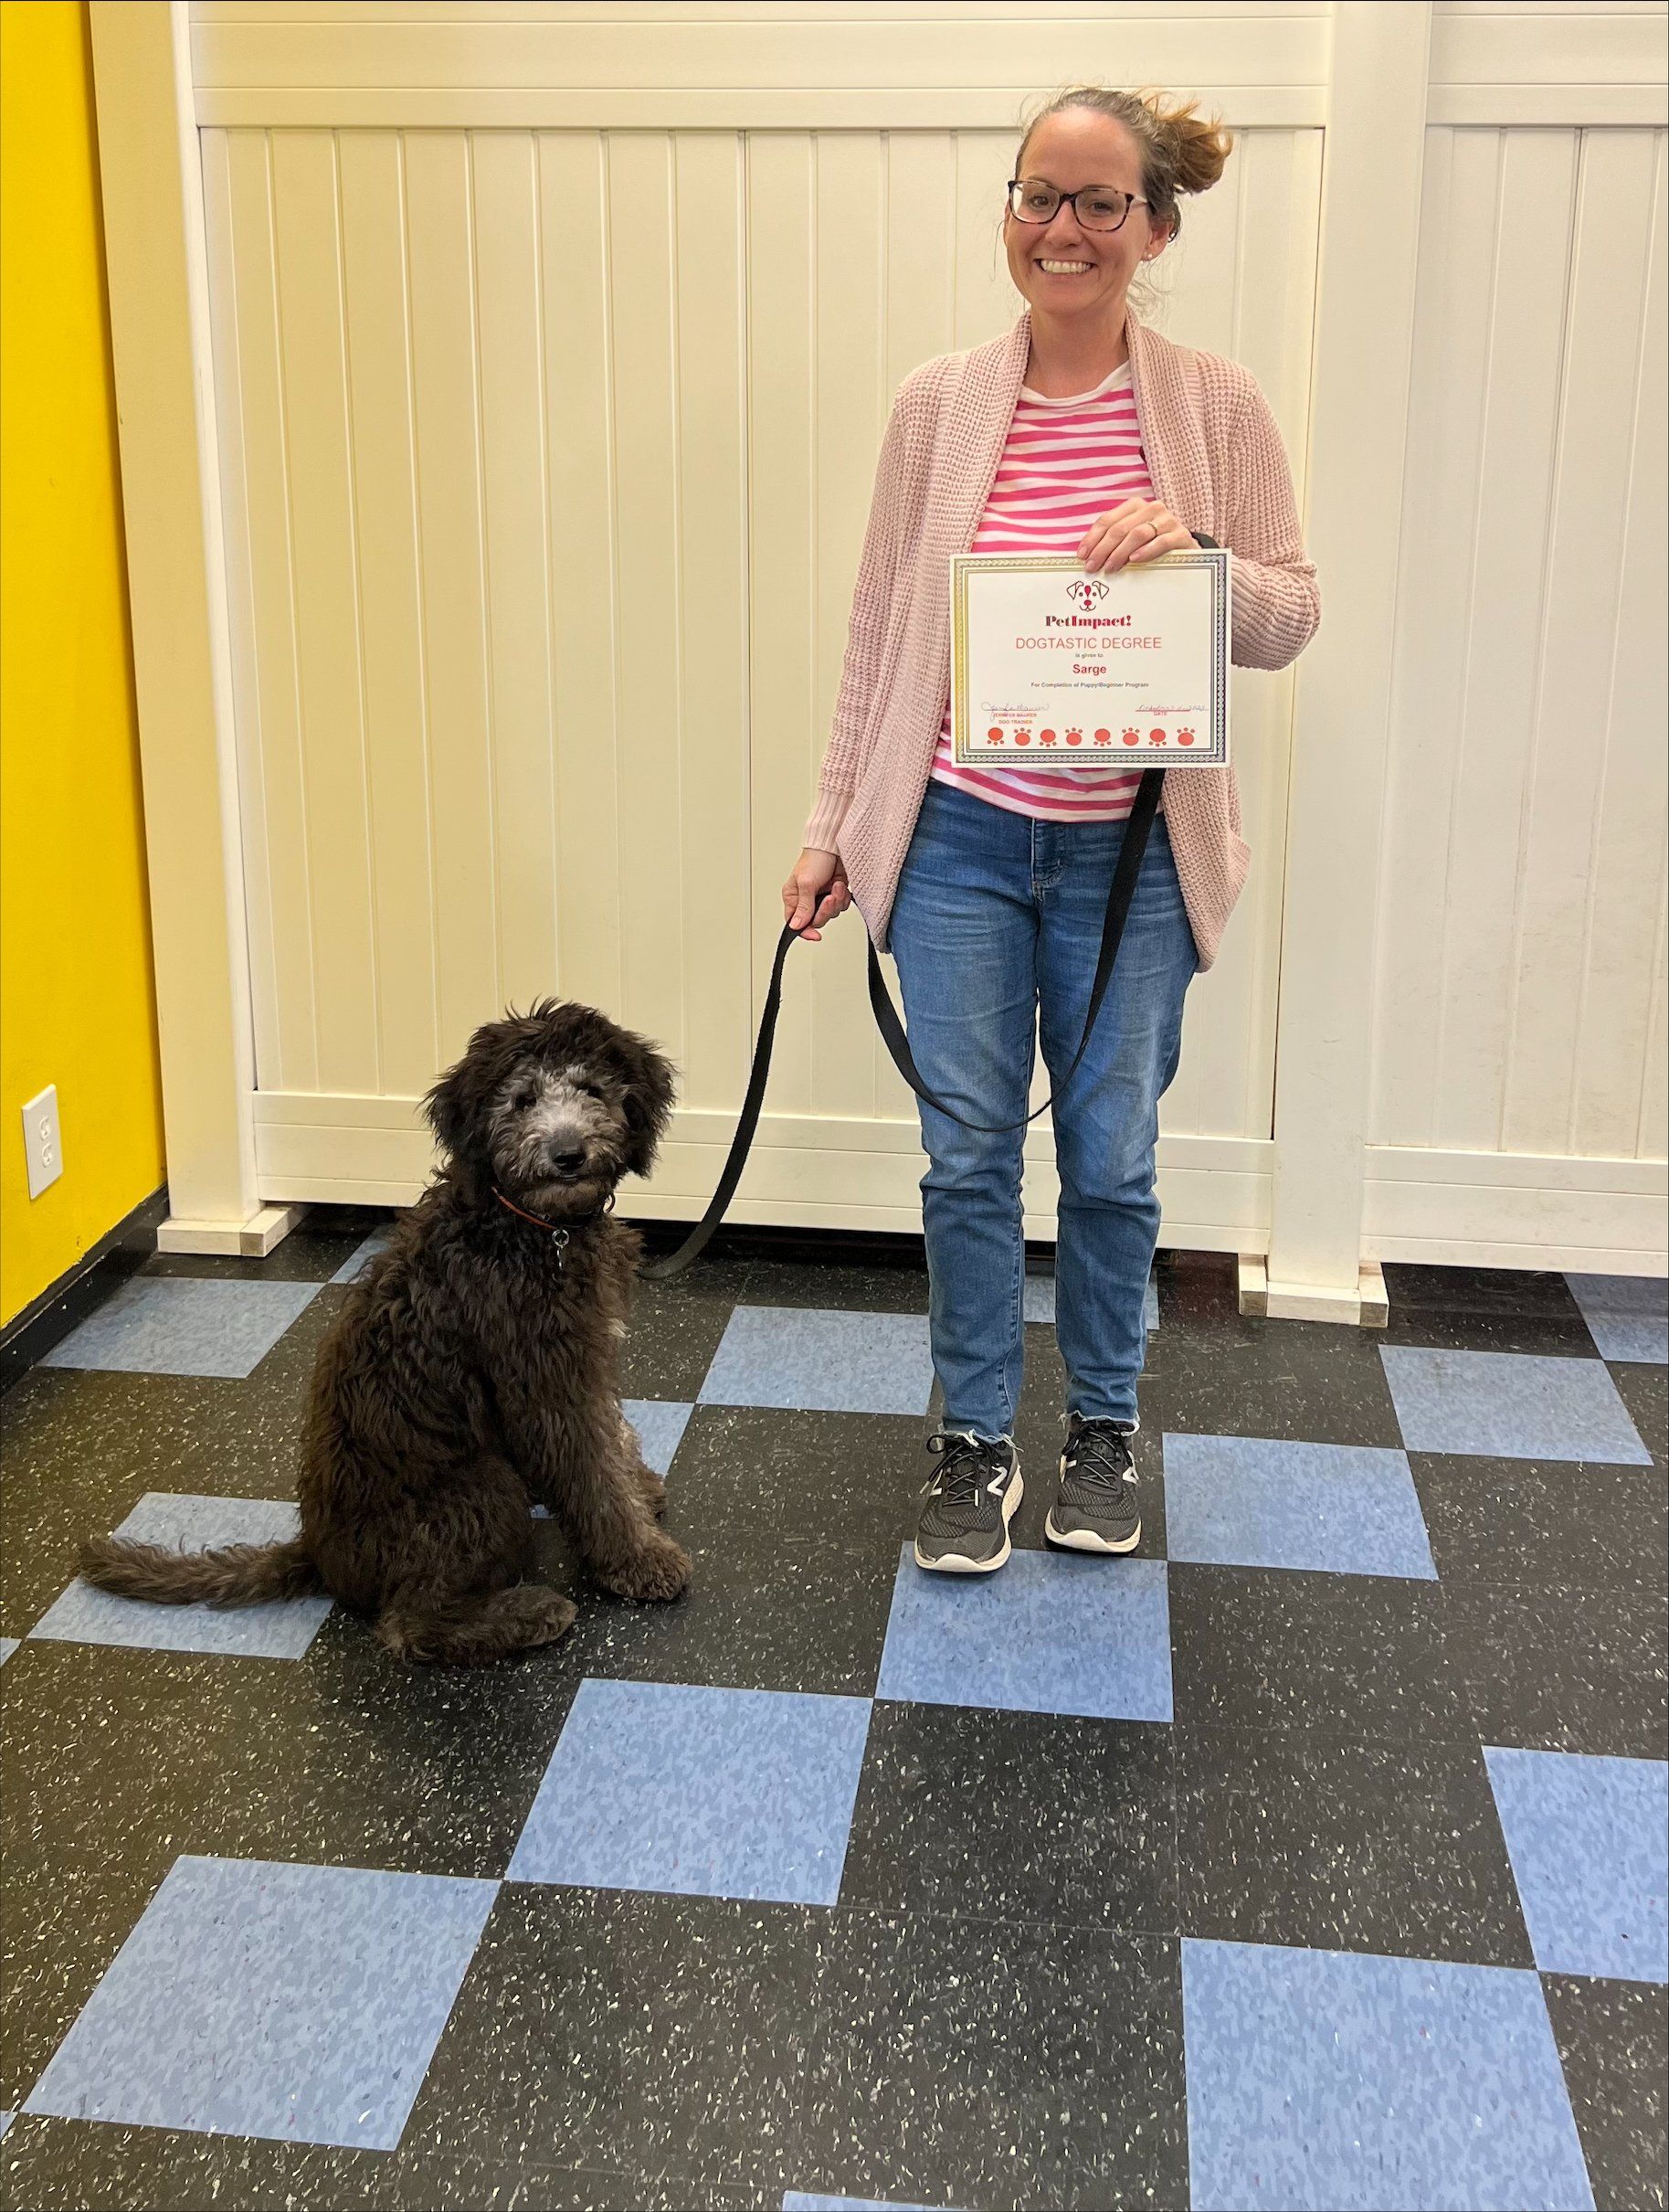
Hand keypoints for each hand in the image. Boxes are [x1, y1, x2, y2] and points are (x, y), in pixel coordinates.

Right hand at [781, 848, 849, 941]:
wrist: (834, 845)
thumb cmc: (816, 858)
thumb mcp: (806, 883)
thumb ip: (803, 907)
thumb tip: (796, 925)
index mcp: (793, 898)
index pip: (795, 923)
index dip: (806, 931)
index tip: (815, 935)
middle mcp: (806, 900)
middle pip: (816, 920)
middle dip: (825, 910)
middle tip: (828, 898)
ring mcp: (822, 897)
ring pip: (831, 914)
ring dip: (836, 901)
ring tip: (835, 886)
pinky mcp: (834, 894)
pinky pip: (841, 906)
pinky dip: (843, 897)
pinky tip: (840, 885)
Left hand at [1077, 497, 1193, 573]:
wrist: (1186, 551)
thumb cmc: (1153, 547)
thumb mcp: (1130, 541)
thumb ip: (1113, 543)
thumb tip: (1087, 557)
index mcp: (1134, 506)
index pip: (1107, 520)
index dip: (1092, 539)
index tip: (1082, 556)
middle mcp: (1151, 508)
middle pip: (1119, 528)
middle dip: (1102, 549)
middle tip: (1093, 567)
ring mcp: (1167, 520)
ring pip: (1137, 534)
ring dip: (1120, 552)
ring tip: (1110, 568)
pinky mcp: (1181, 534)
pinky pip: (1161, 541)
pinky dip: (1146, 551)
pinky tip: (1134, 560)